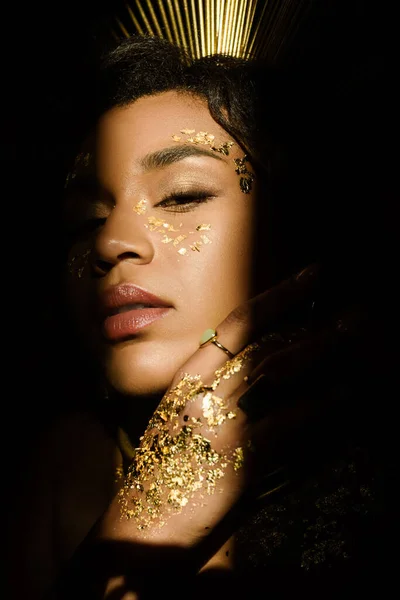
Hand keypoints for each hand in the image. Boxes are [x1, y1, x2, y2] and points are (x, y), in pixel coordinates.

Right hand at [94, 260, 381, 593]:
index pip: (235, 324)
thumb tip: (255, 371)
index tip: (310, 277)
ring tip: (353, 341)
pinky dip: (321, 406)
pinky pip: (291, 422)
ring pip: (278, 372)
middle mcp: (204, 391)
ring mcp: (222, 421)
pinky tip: (345, 395)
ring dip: (321, 353)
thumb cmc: (159, 476)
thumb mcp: (176, 423)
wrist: (140, 529)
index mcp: (186, 379)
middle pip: (265, 344)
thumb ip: (209, 395)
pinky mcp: (241, 457)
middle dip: (312, 325)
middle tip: (351, 315)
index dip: (277, 297)